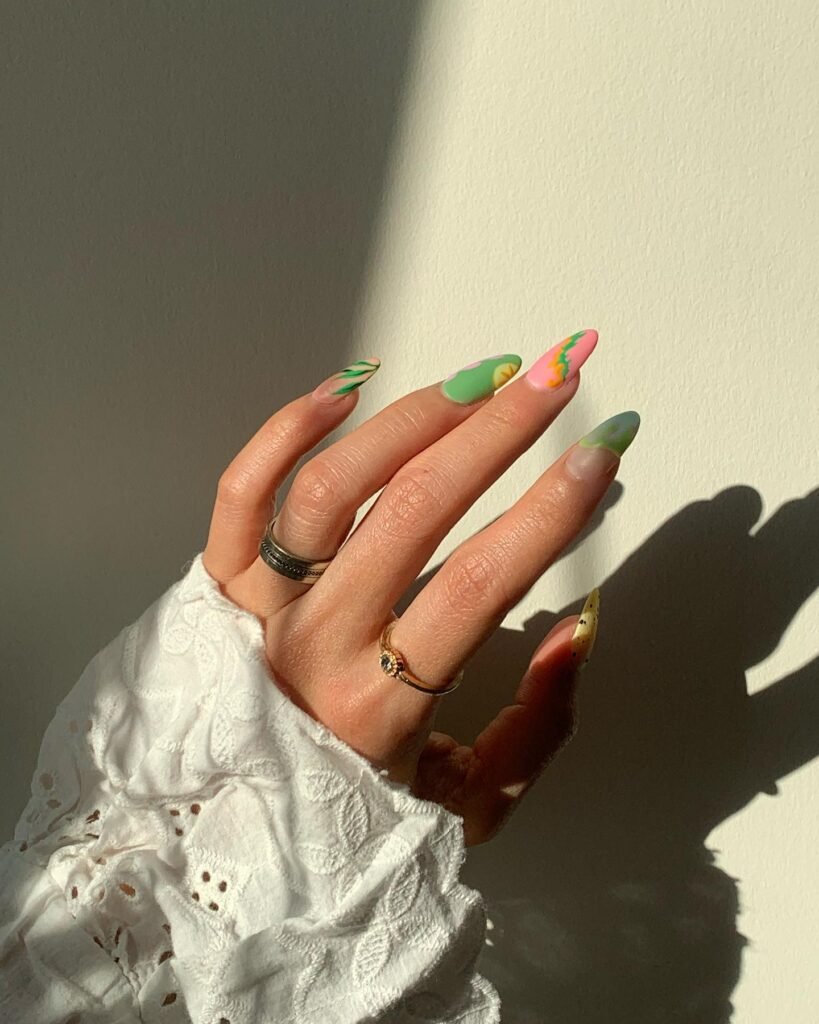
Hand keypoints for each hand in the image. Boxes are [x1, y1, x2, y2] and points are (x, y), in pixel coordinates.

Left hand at [201, 335, 638, 844]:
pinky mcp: (214, 584)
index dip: (549, 509)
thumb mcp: (466, 805)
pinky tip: (347, 387)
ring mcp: (257, 609)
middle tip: (557, 377)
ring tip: (478, 380)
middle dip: (499, 432)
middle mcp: (315, 645)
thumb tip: (580, 623)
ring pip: (331, 487)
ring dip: (413, 419)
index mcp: (382, 708)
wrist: (225, 836)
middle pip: (415, 508)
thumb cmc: (354, 819)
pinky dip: (287, 428)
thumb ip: (537, 727)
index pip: (480, 583)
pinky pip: (241, 493)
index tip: (603, 449)